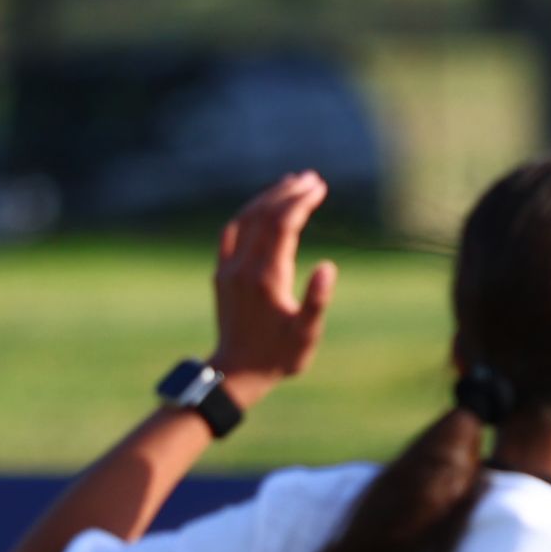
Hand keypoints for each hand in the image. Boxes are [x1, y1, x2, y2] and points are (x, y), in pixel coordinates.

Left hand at [207, 173, 338, 392]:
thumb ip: (317, 301)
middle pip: (265, 215)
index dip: (301, 201)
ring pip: (246, 219)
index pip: (283, 224)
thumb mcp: (305, 335)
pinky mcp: (222, 274)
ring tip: (290, 184)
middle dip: (288, 192)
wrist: (236, 372)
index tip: (319, 187)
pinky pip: (231, 232)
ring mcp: (229, 268)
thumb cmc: (277, 356)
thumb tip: (328, 266)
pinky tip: (259, 209)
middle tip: (311, 178)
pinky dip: (248, 214)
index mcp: (267, 276)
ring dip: (268, 198)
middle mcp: (244, 266)